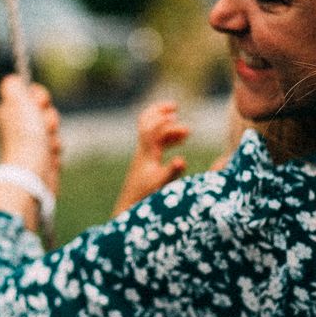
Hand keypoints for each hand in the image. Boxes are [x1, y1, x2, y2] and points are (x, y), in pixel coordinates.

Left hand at [0, 76, 60, 190]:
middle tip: (44, 126)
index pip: (30, 95)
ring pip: (52, 131)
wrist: (32, 174)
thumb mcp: (17, 102)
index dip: (40, 97)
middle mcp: (17, 128)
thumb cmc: (25, 137)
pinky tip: (48, 159)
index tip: (41, 101)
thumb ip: (13, 86)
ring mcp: (29, 145)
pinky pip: (55, 149)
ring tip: (47, 147)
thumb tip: (12, 79)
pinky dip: (54, 153)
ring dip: (53, 137)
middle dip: (50, 118)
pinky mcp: (40, 160)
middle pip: (44, 112)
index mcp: (9, 113)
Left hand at [113, 99, 189, 213]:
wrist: (129, 208)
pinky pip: (157, 144)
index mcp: (146, 152)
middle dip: (160, 113)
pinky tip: (180, 142)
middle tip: (175, 108)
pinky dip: (168, 139)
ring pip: (154, 134)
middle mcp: (143, 151)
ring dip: (168, 128)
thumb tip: (183, 160)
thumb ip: (172, 171)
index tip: (178, 115)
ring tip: (186, 132)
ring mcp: (144, 156)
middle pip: (147, 124)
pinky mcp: (146, 163)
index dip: (162, 118)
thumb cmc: (144, 197)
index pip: (151, 127)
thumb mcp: (161, 184)